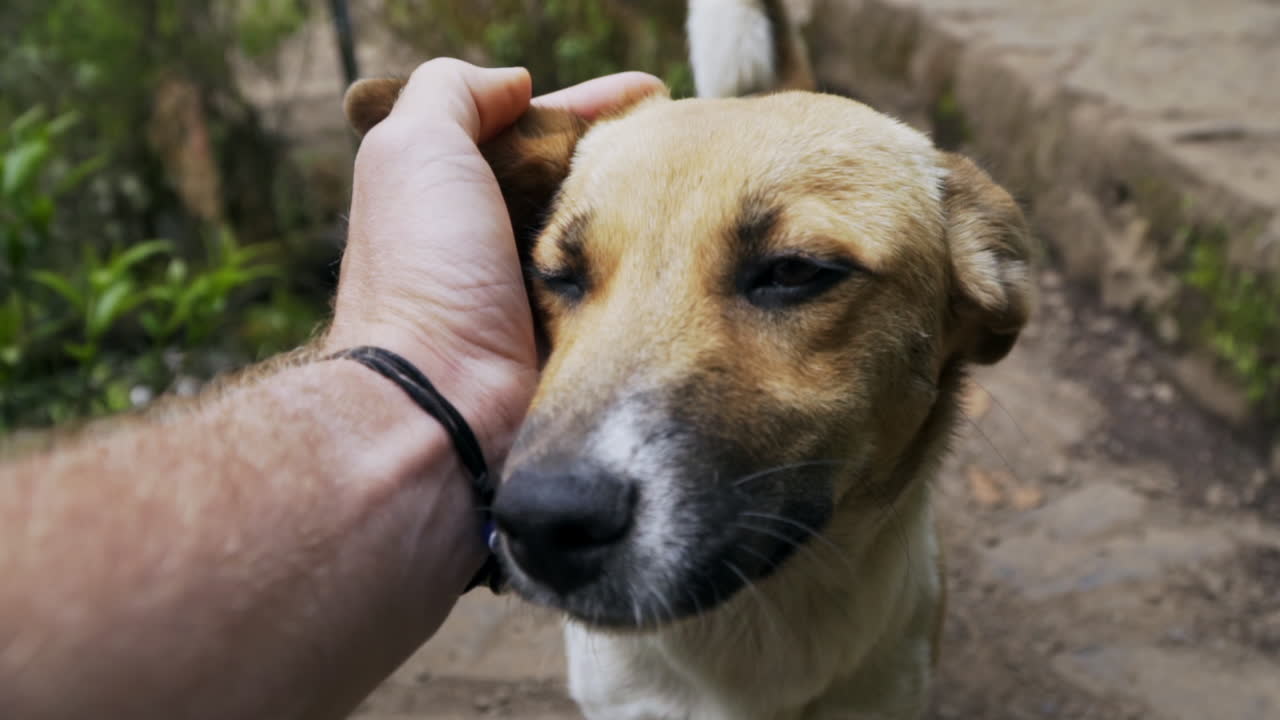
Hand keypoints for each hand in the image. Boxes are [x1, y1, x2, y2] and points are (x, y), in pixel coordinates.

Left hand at [324, 59, 663, 452]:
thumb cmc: (423, 271)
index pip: (533, 132)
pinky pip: (629, 291)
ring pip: (610, 235)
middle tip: (693, 137)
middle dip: (632, 153)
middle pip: (578, 181)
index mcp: (456, 194)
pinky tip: (699, 247)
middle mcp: (497, 243)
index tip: (649, 91)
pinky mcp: (576, 342)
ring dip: (656, 208)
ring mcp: (539, 297)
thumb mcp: (413, 149)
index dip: (589, 105)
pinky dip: (659, 267)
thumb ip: (451, 93)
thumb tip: (514, 81)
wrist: (442, 401)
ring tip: (710, 182)